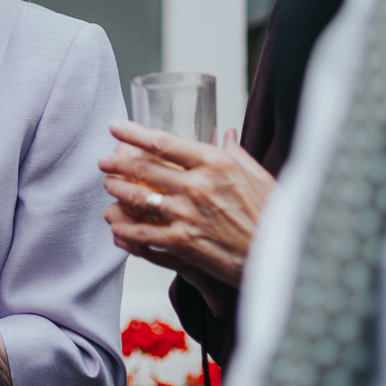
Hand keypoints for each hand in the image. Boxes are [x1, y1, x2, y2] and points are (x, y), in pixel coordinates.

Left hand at [98, 121, 274, 302]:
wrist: (280, 258)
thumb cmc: (273, 215)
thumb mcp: (258, 175)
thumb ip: (236, 152)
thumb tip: (226, 132)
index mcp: (215, 163)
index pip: (163, 142)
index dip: (133, 133)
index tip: (115, 127)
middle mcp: (197, 186)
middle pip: (143, 168)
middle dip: (117, 163)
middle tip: (104, 161)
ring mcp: (187, 216)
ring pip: (137, 199)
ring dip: (117, 192)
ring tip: (109, 188)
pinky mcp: (183, 244)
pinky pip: (142, 235)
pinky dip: (124, 230)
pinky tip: (116, 226)